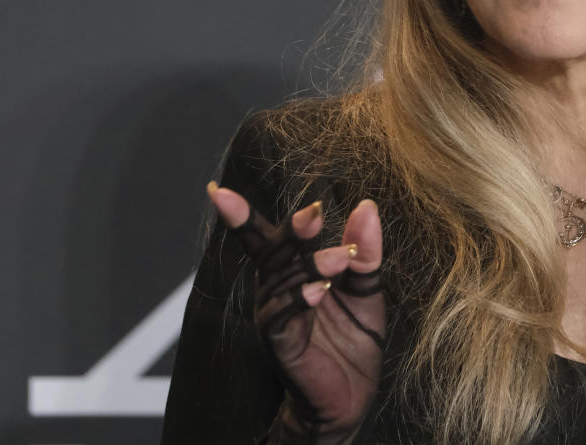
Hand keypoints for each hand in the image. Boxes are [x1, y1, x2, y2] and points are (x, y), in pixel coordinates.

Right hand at [208, 183, 385, 444]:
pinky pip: (281, 317)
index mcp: (293, 271)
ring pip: (282, 280)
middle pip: (274, 252)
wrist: (353, 395)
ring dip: (312, 264)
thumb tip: (367, 206)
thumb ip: (365, 251)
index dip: (244, 215)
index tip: (219, 191)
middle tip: (313, 213)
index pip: (270, 238)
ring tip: (340, 259)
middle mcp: (277, 289)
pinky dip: (298, 300)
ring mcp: (275, 316)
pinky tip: (316, 291)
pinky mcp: (281, 343)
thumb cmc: (354, 338)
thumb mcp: (367, 287)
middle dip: (292, 231)